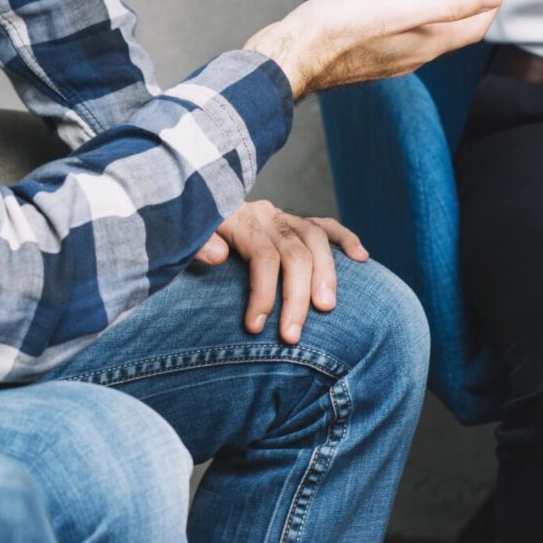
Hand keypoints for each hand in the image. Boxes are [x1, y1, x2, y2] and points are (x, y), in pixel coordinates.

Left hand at [193, 201, 370, 343]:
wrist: (188, 207)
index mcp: (238, 218)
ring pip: (315, 240)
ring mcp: (282, 216)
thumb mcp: (180, 238)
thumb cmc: (185, 236)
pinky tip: (362, 259)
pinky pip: (326, 226)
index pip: (262, 255)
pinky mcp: (294, 221)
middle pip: (294, 253)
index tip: (255, 328)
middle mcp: (265, 215)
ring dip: (325, 275)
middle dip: (296, 297)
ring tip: (327, 308)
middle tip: (292, 336)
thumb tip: (219, 255)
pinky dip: (345, 240)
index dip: (263, 293)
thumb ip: (196, 244)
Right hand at [245, 0, 506, 98]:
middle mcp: (413, 50)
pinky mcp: (368, 39)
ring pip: (430, 16)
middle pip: (456, 19)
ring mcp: (390, 46)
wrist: (290, 55)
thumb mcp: (400, 10)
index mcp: (426, 44)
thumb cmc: (338, 31)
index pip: (474, 23)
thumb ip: (450, 3)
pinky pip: (401, 15)